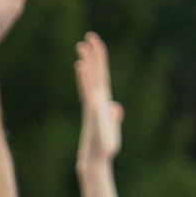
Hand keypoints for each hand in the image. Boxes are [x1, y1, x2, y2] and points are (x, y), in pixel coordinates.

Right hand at [74, 33, 122, 165]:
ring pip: (90, 78)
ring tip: (81, 45)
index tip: (95, 45)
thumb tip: (115, 107)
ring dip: (87, 61)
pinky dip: (84, 77)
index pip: (101, 76)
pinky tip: (79, 65)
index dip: (99, 60)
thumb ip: (114, 116)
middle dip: (92, 54)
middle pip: (95, 72)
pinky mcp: (92, 110)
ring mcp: (93, 103)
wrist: (97, 159)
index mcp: (102, 101)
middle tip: (88, 36)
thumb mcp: (113, 129)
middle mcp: (96, 99)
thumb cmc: (103, 147)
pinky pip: (87, 89)